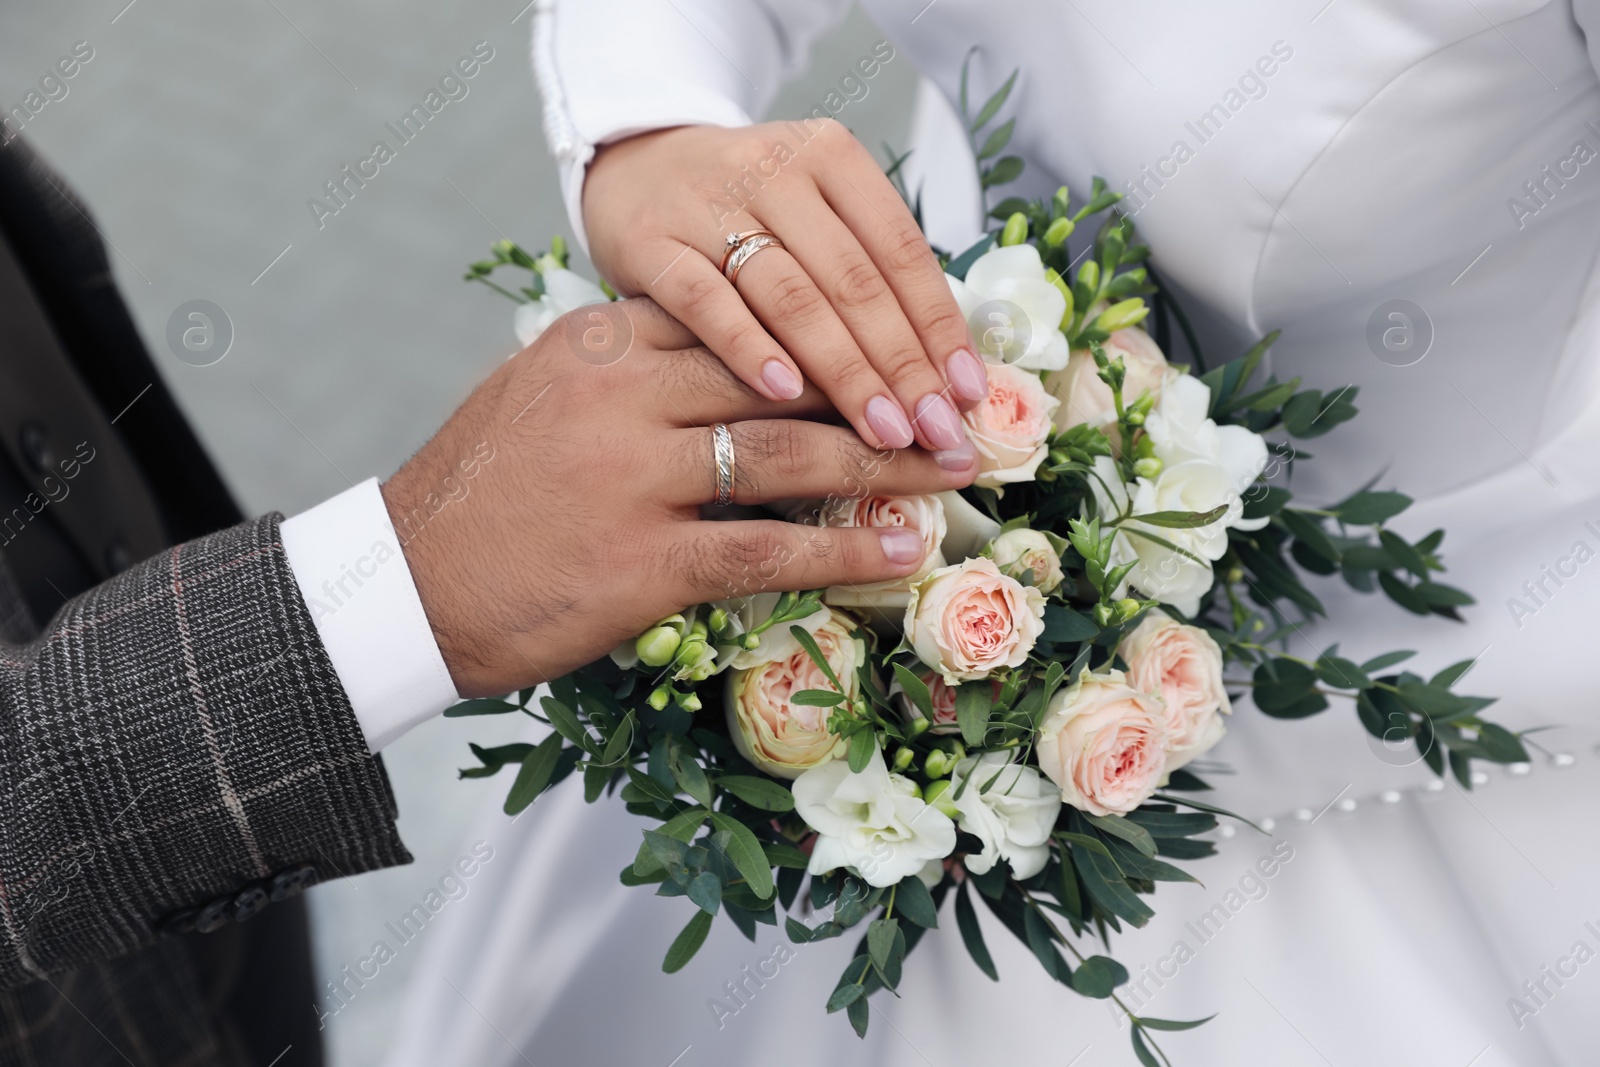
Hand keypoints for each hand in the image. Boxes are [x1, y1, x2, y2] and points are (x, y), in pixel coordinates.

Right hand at [383, 299, 979, 697]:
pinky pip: (767, 551)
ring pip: (790, 457)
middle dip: (879, 390)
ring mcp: (633, 478)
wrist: (404, 585)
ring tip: (952, 468)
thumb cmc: (478, 493)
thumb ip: (627, 366)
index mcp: (600, 341)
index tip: (896, 343)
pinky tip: (902, 552)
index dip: (831, 331)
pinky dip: (845, 553)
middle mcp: (622, 394)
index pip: (741, 314)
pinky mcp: (642, 563)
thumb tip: (720, 358)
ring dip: (885, 465)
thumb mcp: (539, 392)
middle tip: (952, 404)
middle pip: (782, 378)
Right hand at [583, 120, 987, 454]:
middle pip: (854, 279)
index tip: (970, 394)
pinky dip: (747, 347)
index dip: (940, 326)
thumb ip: (867, 277)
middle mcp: (774, 170)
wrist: (630, 167)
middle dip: (903, 364)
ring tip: (884, 432)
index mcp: (831, 157)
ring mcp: (708, 204)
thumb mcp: (811, 218)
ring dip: (845, 371)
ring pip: (792, 296)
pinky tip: (784, 393)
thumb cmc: (743, 214)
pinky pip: (707, 302)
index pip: (901, 249)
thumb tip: (946, 377)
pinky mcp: (651, 242)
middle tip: (937, 431)